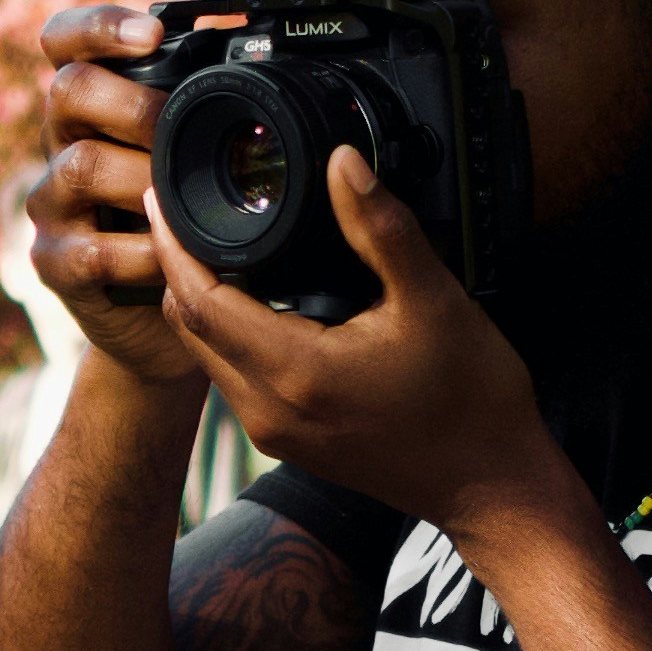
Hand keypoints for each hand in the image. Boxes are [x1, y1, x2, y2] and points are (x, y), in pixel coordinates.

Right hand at [22, 2, 205, 393]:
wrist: (164, 323)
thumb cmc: (187, 228)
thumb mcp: (195, 164)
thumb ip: (203, 117)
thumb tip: (261, 62)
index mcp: (94, 108)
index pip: (65, 42)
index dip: (99, 26)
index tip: (152, 34)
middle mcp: (63, 144)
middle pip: (68, 89)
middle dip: (131, 101)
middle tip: (176, 127)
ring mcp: (51, 204)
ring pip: (80, 166)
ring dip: (142, 179)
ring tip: (183, 199)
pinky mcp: (54, 262)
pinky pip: (91, 249)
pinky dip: (142, 254)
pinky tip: (173, 260)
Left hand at [160, 147, 588, 550]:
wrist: (491, 487)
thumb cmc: (471, 400)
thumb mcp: (433, 300)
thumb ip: (381, 228)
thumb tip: (341, 163)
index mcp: (295, 372)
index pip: (199, 300)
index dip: (173, 245)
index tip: (160, 199)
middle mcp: (269, 410)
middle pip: (190, 328)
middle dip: (177, 267)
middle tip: (178, 211)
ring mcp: (275, 433)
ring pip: (208, 355)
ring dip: (200, 302)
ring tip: (209, 246)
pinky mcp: (289, 442)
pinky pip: (235, 378)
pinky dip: (228, 334)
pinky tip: (252, 300)